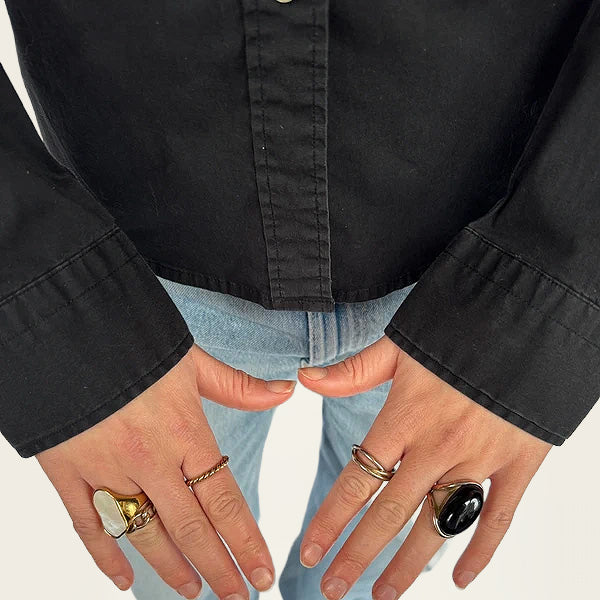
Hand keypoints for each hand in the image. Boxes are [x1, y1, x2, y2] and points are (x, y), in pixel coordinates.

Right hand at [36, 344, 295, 598]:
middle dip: (219, 569)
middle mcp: (151, 460)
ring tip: (195, 593)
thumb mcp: (192, 361)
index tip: (263, 572)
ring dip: (173, 569)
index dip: (246, 541)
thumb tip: (285, 391)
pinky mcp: (69, 473)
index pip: (225, 500)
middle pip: (191, 528)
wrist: (69, 331)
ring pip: (145, 535)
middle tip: (240, 597)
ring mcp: (108, 470)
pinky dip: (105, 558)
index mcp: (185, 432)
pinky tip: (124, 581)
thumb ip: (238, 385)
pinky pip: (88, 526)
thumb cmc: (138, 345)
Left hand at [297, 335, 551, 598]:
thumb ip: (353, 370)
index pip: (357, 480)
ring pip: (437, 525)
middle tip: (331, 589)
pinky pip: (498, 518)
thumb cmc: (455, 333)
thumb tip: (305, 378)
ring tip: (381, 596)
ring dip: (407, 566)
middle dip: (357, 555)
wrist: (524, 321)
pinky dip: (481, 553)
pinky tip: (460, 581)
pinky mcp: (518, 464)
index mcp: (404, 417)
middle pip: (389, 514)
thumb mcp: (400, 345)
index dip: (329, 519)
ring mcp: (479, 459)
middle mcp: (437, 446)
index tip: (309, 551)